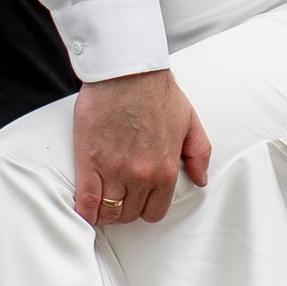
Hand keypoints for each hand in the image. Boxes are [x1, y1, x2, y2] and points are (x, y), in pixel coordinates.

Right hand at [72, 68, 209, 227]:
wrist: (127, 71)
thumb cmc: (156, 91)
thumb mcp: (190, 121)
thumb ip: (199, 153)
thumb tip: (200, 179)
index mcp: (166, 170)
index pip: (155, 211)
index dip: (146, 207)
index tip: (139, 199)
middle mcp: (141, 176)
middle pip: (130, 213)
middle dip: (126, 208)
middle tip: (120, 195)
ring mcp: (114, 171)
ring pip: (109, 212)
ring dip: (106, 211)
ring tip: (103, 200)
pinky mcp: (90, 163)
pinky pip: (87, 202)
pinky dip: (86, 211)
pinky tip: (87, 208)